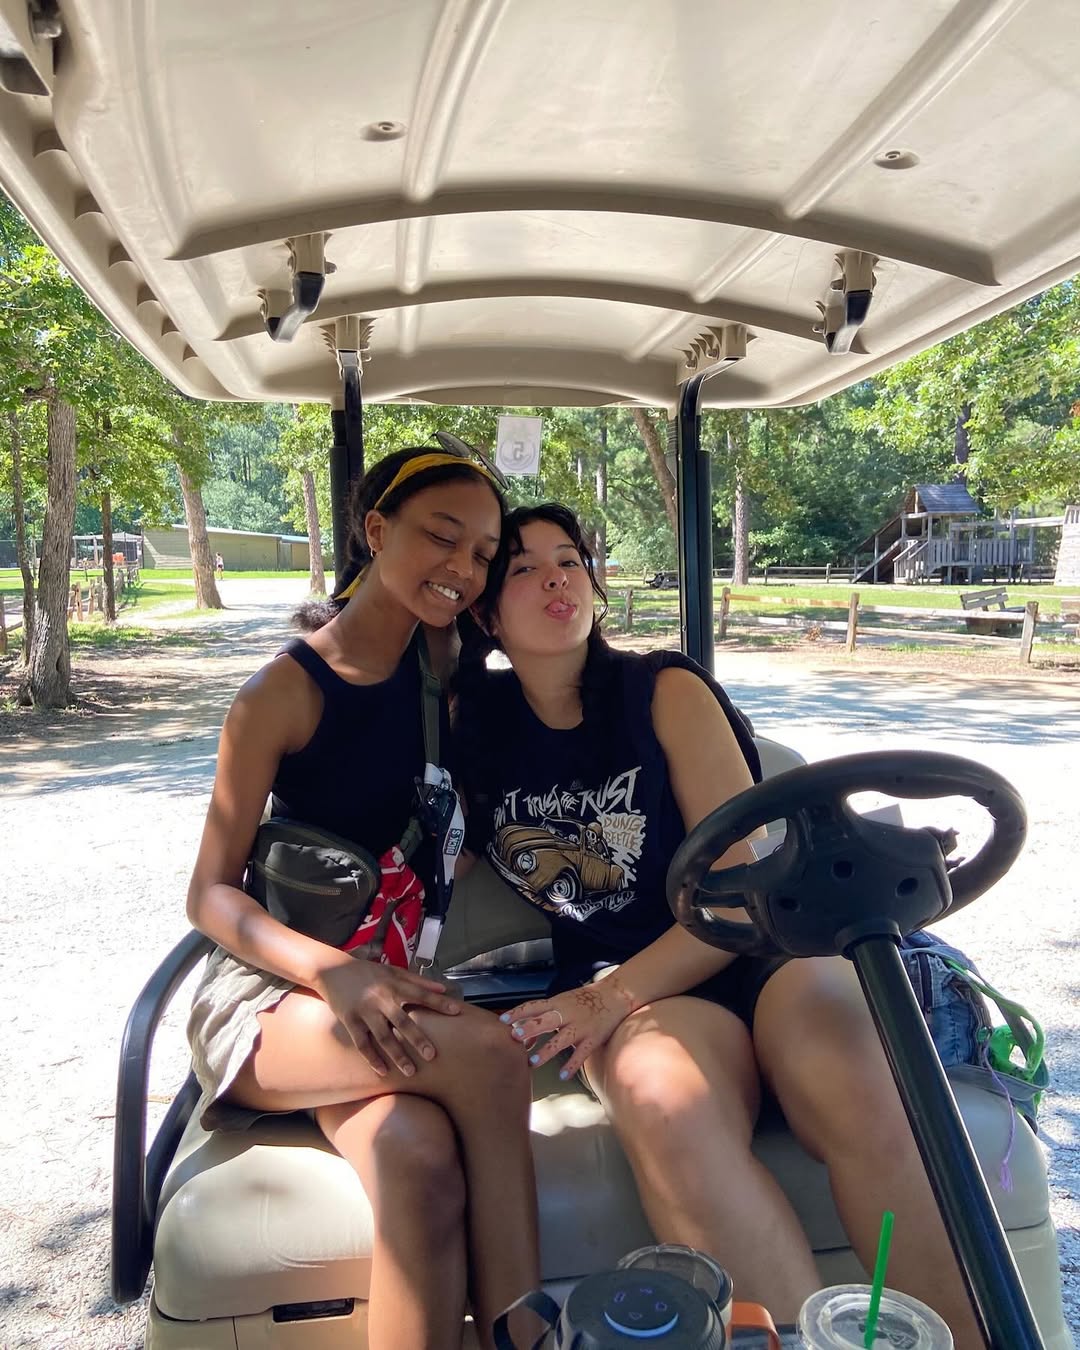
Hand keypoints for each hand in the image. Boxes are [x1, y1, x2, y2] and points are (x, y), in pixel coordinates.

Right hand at [315, 955, 461, 1077]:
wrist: (331, 970)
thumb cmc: (367, 971)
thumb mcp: (392, 970)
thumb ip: (418, 980)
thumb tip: (444, 988)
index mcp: (394, 984)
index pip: (421, 994)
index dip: (439, 1003)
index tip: (457, 1012)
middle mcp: (380, 998)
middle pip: (403, 1021)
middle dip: (418, 1039)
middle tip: (432, 1055)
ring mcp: (364, 1011)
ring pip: (383, 1037)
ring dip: (397, 1055)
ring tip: (411, 1072)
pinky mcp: (349, 1021)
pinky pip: (362, 1044)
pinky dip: (372, 1059)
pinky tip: (383, 1072)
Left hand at [501, 976, 634, 1079]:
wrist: (615, 996)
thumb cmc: (584, 1001)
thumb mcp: (563, 1003)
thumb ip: (544, 1017)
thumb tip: (523, 1037)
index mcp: (558, 1003)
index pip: (534, 1006)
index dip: (518, 1012)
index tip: (502, 1020)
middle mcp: (568, 1014)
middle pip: (546, 1020)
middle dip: (530, 1028)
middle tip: (515, 1037)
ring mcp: (581, 1027)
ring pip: (562, 1039)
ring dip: (546, 1050)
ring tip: (533, 1062)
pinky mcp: (593, 1039)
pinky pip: (581, 1054)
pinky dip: (572, 1065)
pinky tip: (562, 1075)